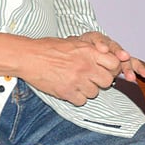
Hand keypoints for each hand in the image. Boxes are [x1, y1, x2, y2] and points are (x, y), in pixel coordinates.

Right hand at [22, 32, 144, 105]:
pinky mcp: (67, 92)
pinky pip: (81, 101)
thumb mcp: (74, 43)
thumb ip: (91, 51)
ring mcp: (77, 80)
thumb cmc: (48, 48)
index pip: (115, 64)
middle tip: (90, 78)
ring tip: (76, 82)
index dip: (111, 68)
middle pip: (107, 81)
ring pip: (94, 93)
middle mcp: (86, 66)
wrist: (29, 57)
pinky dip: (76, 98)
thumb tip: (106, 57)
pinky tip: (69, 89)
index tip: (105, 69)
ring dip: (87, 90)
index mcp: (89, 51)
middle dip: (100, 81)